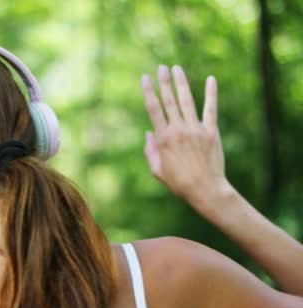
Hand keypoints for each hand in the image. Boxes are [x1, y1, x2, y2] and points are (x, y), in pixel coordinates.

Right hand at [141, 65, 226, 202]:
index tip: (145, 78)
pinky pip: (211, 109)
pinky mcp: (211, 132)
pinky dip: (211, 93)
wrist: (205, 190)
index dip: (149, 91)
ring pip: (187, 100)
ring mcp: (195, 129)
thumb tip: (148, 134)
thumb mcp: (157, 171)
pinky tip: (211, 80)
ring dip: (181, 83)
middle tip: (161, 67)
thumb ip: (150, 151)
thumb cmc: (179, 183)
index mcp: (163, 138)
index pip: (153, 109)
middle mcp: (178, 130)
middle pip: (169, 100)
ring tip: (177, 69)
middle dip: (164, 82)